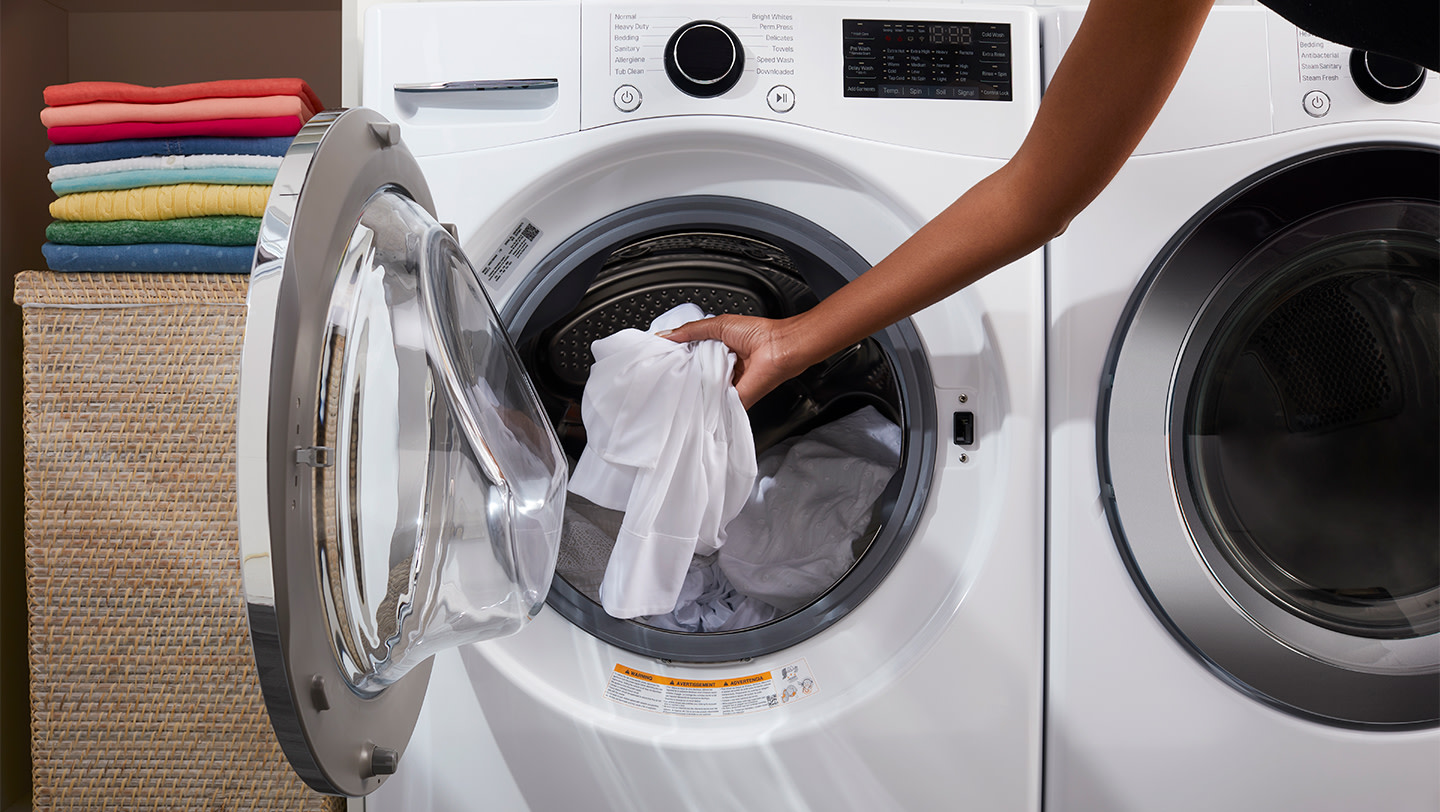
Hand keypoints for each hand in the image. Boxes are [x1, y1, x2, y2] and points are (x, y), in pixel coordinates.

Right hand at [660, 314, 803, 408]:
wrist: (780, 348)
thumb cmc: (757, 333)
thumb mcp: (718, 325)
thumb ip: (691, 331)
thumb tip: (667, 336)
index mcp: (718, 349)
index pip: (692, 356)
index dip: (678, 356)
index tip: (661, 357)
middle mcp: (722, 367)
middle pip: (695, 374)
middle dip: (682, 372)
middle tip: (666, 371)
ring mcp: (727, 384)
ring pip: (703, 390)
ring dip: (692, 387)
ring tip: (676, 383)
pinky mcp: (733, 398)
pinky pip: (716, 403)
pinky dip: (706, 401)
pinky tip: (693, 397)